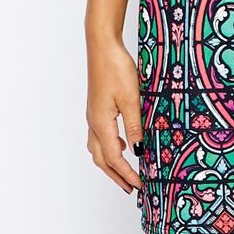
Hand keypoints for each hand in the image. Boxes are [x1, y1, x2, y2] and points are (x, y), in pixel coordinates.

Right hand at [85, 36, 143, 195]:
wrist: (102, 46)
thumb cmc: (115, 68)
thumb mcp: (131, 98)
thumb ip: (135, 126)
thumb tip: (138, 152)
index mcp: (101, 123)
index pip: (114, 158)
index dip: (127, 174)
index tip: (140, 186)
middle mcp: (94, 122)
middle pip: (102, 159)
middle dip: (116, 175)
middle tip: (130, 188)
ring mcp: (93, 114)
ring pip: (98, 148)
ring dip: (111, 163)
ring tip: (125, 171)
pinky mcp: (97, 106)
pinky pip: (100, 135)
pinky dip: (109, 146)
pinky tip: (122, 142)